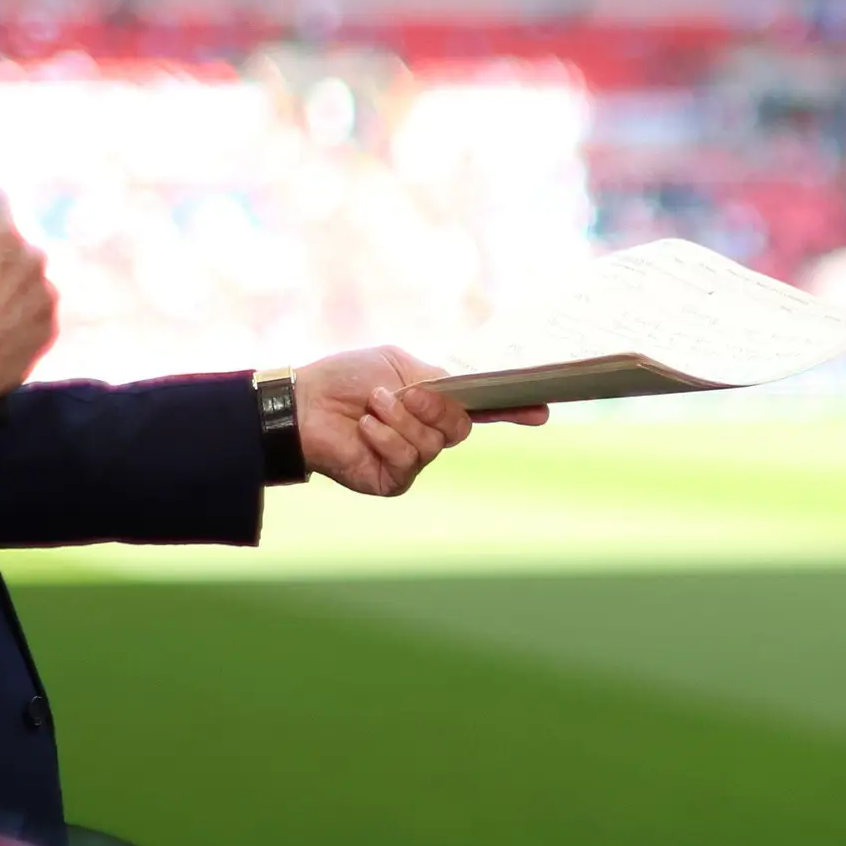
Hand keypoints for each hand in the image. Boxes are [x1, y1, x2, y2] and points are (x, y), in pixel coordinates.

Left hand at [291, 347, 544, 496]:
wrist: (304, 404)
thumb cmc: (346, 379)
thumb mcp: (399, 365)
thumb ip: (436, 379)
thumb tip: (463, 396)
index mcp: (433, 403)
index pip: (483, 409)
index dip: (513, 410)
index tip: (542, 410)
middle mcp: (428, 433)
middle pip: (461, 428)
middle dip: (434, 408)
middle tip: (404, 394)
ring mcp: (412, 460)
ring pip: (433, 443)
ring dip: (399, 419)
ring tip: (371, 408)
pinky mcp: (393, 480)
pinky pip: (408, 459)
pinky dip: (385, 439)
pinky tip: (364, 429)